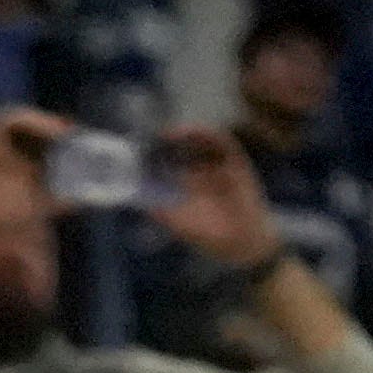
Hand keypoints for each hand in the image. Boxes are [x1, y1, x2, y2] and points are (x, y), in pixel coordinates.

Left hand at [150, 125, 280, 271]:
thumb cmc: (206, 235)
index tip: (140, 149)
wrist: (239, 240)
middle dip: (168, 140)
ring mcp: (218, 166)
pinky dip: (210, 135)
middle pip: (183, 147)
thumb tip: (133, 196)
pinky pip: (223, 144)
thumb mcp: (175, 223)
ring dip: (187, 133)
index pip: (167, 162)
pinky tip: (195, 132)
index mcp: (183, 184)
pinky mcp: (236, 162)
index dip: (154, 154)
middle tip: (153, 136)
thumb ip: (157, 209)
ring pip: (202, 142)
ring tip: (170, 132)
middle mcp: (199, 172)